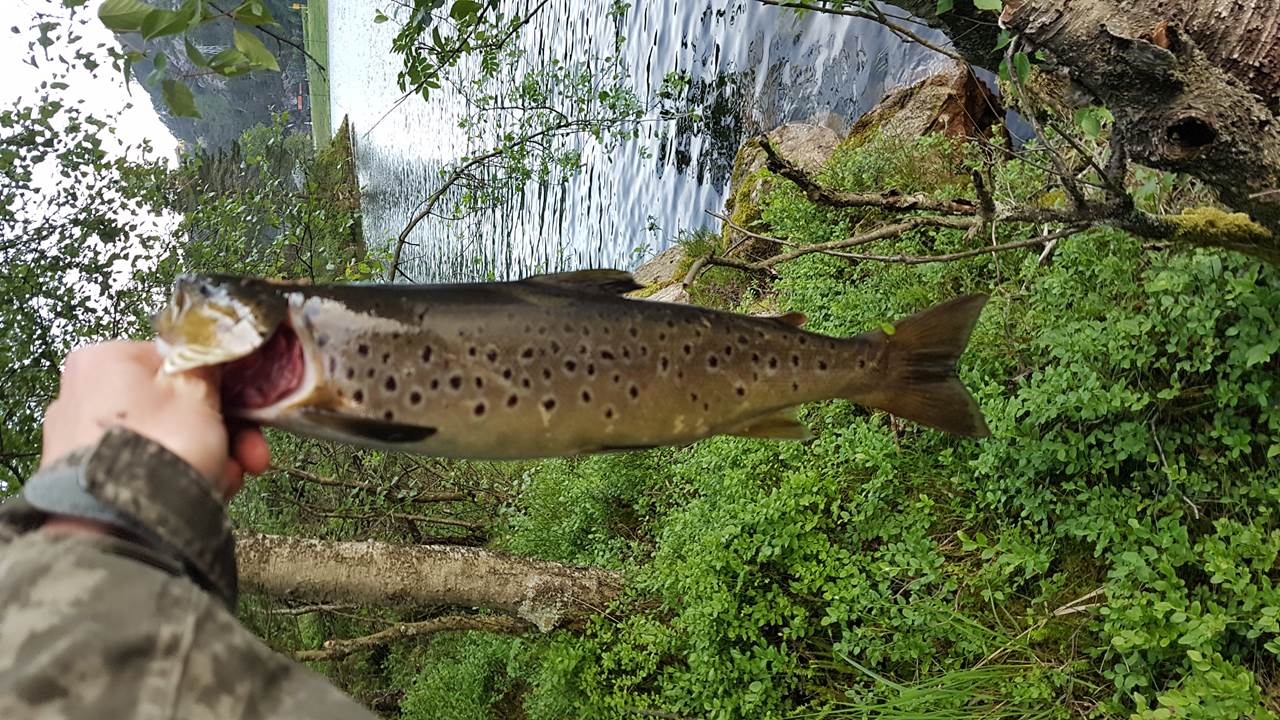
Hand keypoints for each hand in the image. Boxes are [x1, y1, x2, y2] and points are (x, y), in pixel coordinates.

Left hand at [40, 341, 269, 500]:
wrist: (123, 520)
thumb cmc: (160, 445)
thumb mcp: (201, 389)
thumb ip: (210, 364)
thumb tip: (213, 357)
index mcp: (104, 358)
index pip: (176, 362)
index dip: (221, 387)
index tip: (248, 410)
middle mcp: (82, 393)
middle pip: (173, 404)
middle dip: (221, 430)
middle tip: (250, 453)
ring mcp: (79, 439)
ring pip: (164, 437)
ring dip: (207, 456)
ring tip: (227, 479)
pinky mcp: (86, 478)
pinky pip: (145, 466)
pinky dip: (177, 477)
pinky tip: (203, 491)